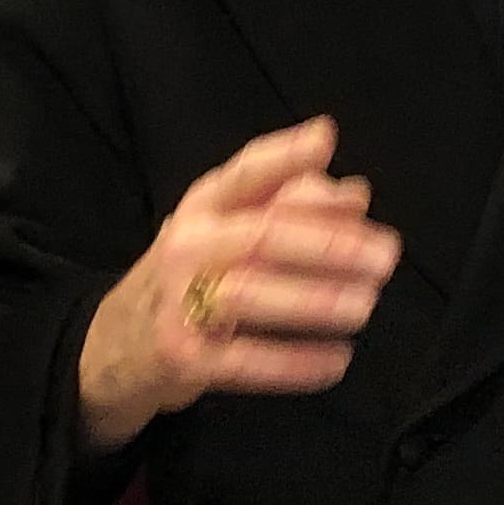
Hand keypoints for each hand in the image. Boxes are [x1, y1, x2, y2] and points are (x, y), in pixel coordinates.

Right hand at [76, 118, 402, 452]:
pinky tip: (337, 360)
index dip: (284, 155)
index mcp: (203, 207)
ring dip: (314, 299)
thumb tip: (357, 194)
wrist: (117, 345)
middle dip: (329, 244)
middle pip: (261, 235)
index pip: (244, 173)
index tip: (325, 141)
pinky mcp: (182, 357)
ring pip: (250, 294)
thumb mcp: (228, 231)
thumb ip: (291, 207)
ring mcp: (179, 301)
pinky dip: (295, 363)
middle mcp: (187, 245)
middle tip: (386, 255)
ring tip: (365, 304)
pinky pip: (245, 362)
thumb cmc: (191, 278)